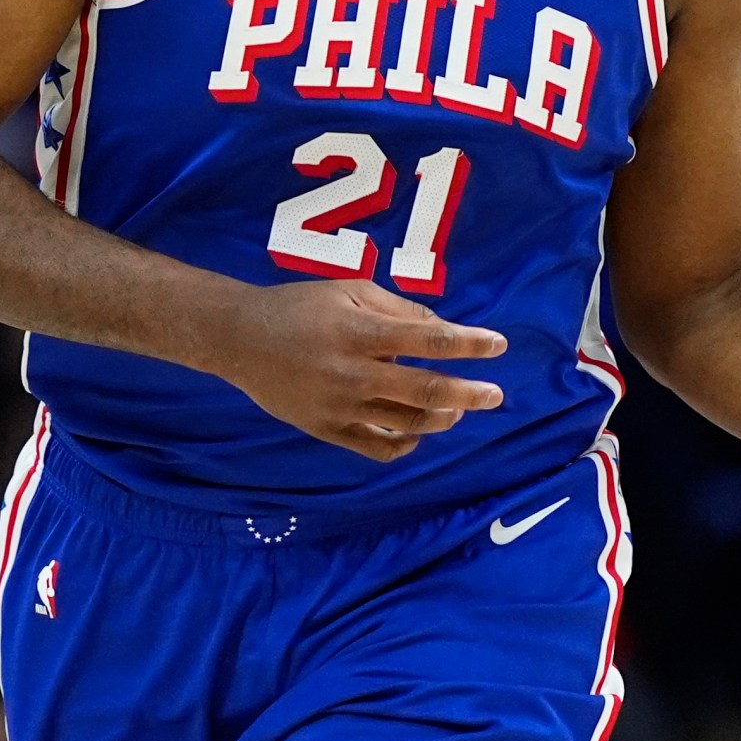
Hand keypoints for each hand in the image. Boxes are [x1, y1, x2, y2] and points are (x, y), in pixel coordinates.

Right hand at [208, 279, 506, 461]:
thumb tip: (443, 329)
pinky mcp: (327, 430)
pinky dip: (406, 443)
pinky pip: (378, 448)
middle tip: (496, 395)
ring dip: (442, 417)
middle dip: (470, 394)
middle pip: (427, 391)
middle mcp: (354, 374)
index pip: (429, 339)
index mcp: (361, 334)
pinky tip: (418, 431)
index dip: (469, 344)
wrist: (241, 339)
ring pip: (407, 423)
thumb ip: (399, 310)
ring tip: (458, 409)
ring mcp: (340, 407)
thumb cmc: (300, 307)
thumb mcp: (350, 292)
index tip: (499, 345)